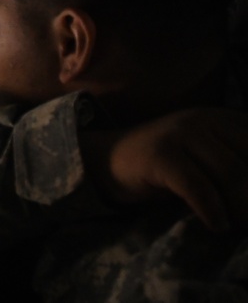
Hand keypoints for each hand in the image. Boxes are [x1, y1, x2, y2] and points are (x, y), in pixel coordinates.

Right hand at [83, 108, 247, 232]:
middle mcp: (205, 119)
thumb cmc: (168, 165)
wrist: (109, 158)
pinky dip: (213, 211)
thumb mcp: (210, 158)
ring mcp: (180, 133)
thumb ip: (239, 167)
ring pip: (231, 174)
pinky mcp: (160, 154)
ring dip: (241, 209)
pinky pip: (198, 187)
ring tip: (238, 226)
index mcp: (224, 118)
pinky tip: (217, 225)